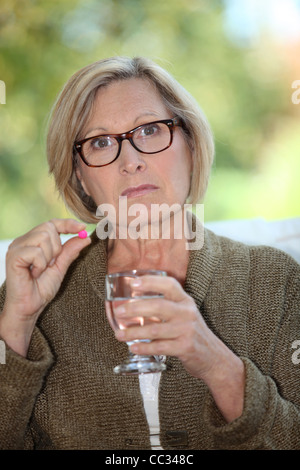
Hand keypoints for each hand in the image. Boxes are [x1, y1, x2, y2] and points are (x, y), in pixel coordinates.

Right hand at [0, 218, 90, 355]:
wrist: (29, 307)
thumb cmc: (41, 288)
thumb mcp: (60, 268)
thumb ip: (70, 251)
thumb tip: (86, 237)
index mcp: (33, 241)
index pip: (51, 223)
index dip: (67, 223)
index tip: (83, 228)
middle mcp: (23, 241)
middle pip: (48, 228)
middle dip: (56, 247)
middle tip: (50, 264)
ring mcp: (16, 247)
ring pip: (43, 238)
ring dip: (48, 257)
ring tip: (40, 270)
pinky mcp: (13, 256)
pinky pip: (36, 252)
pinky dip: (40, 264)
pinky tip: (34, 274)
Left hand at [112, 274, 217, 378]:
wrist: (213, 357)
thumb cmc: (191, 332)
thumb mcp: (184, 313)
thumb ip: (166, 305)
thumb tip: (133, 301)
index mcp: (185, 301)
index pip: (169, 284)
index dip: (150, 282)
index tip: (133, 284)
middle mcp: (187, 313)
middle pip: (158, 306)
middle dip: (135, 309)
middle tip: (119, 312)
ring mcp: (187, 330)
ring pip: (155, 329)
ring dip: (134, 332)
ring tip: (120, 335)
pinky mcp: (185, 348)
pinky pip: (160, 347)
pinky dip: (144, 348)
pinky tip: (133, 348)